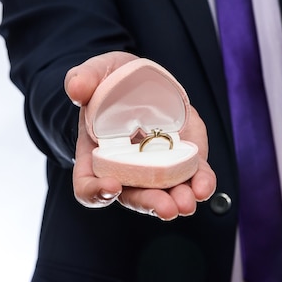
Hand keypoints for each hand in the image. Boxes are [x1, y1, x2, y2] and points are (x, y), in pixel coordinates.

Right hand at [64, 51, 216, 219]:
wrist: (142, 80)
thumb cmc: (112, 80)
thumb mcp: (96, 72)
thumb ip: (83, 78)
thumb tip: (77, 89)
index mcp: (95, 155)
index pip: (87, 184)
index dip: (96, 191)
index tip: (111, 186)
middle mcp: (125, 169)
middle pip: (133, 195)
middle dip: (150, 203)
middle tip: (166, 208)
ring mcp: (156, 167)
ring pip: (165, 192)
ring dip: (177, 199)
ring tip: (188, 202)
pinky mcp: (182, 157)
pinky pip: (192, 175)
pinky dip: (200, 182)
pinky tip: (204, 186)